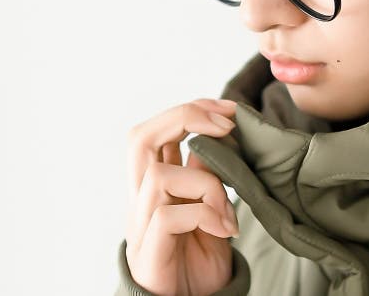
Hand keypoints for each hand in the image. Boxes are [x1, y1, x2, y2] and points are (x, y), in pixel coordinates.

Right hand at [124, 98, 240, 295]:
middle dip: (184, 117)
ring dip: (207, 183)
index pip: (153, 131)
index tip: (228, 111)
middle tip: (226, 126)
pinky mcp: (148, 253)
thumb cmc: (199, 257)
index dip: (189, 111)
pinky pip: (168, 216)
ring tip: (229, 210)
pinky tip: (226, 229)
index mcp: (152, 184)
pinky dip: (205, 214)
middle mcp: (139, 200)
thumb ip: (204, 174)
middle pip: (139, 138)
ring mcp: (139, 226)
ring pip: (158, 175)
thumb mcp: (208, 206)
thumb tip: (219, 135)